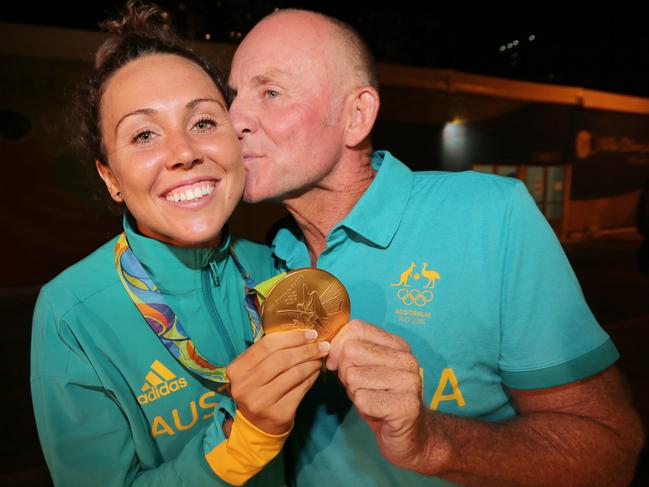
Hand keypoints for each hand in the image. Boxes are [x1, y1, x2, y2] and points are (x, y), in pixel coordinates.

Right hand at [227, 329, 329, 434]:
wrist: (256, 426)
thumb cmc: (258, 389)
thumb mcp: (254, 369)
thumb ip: (269, 352)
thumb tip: (303, 334)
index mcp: (237, 369)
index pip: (267, 345)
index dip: (292, 337)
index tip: (311, 333)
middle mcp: (245, 386)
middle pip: (281, 359)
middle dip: (306, 350)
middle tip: (322, 345)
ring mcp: (260, 402)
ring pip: (293, 374)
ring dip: (311, 363)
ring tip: (320, 357)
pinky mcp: (278, 414)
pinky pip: (301, 389)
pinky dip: (311, 378)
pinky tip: (316, 372)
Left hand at [327, 320, 428, 469]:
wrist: (410, 436)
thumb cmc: (381, 399)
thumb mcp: (365, 369)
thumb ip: (350, 351)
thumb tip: (327, 349)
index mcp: (398, 345)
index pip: (357, 328)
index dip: (337, 346)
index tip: (337, 363)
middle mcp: (407, 359)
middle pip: (351, 350)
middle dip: (345, 372)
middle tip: (360, 387)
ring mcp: (409, 382)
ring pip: (354, 376)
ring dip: (354, 392)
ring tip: (371, 399)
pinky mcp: (406, 406)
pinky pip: (362, 399)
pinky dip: (363, 408)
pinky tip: (378, 413)